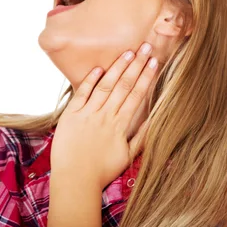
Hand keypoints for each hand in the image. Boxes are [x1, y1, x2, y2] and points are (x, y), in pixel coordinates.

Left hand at [51, 42, 158, 191]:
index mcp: (120, 126)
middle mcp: (105, 116)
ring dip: (117, 68)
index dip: (146, 77)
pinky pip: (82, 93)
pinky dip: (90, 80)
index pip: (136, 96)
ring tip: (128, 53)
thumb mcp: (127, 156)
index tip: (155, 62)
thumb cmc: (101, 170)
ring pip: (105, 86)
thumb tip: (153, 119)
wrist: (75, 179)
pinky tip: (99, 68)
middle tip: (146, 47)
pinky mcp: (71, 115)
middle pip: (124, 86)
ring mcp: (87, 114)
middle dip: (136, 65)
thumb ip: (141, 136)